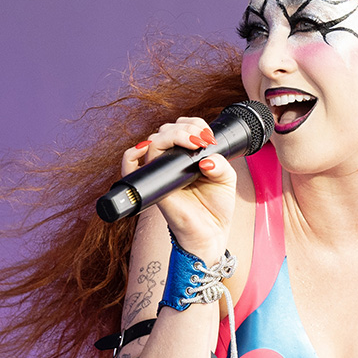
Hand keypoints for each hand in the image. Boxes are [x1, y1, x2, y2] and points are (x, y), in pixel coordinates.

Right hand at [121, 117, 236, 259]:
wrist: (212, 233)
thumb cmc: (216, 207)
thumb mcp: (227, 179)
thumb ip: (221, 164)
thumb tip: (205, 159)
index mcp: (187, 157)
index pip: (181, 128)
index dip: (194, 124)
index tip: (208, 136)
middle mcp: (171, 162)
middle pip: (165, 130)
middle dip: (186, 127)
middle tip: (202, 140)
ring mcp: (161, 174)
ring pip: (152, 142)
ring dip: (171, 135)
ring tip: (192, 142)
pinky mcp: (154, 187)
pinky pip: (130, 168)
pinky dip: (131, 155)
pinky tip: (146, 148)